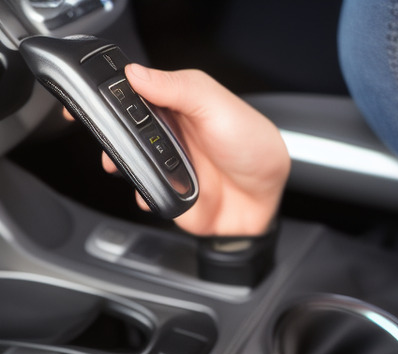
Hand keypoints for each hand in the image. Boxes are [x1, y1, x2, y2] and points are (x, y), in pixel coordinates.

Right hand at [102, 65, 290, 235]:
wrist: (266, 197)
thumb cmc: (253, 146)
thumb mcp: (217, 107)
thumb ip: (179, 89)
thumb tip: (136, 73)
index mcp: (179, 109)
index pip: (137, 97)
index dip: (114, 98)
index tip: (93, 99)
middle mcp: (172, 137)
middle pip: (127, 133)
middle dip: (110, 137)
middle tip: (108, 141)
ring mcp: (170, 167)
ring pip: (132, 165)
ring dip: (122, 167)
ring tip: (125, 166)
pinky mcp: (172, 195)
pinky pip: (147, 195)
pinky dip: (144, 195)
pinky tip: (153, 192)